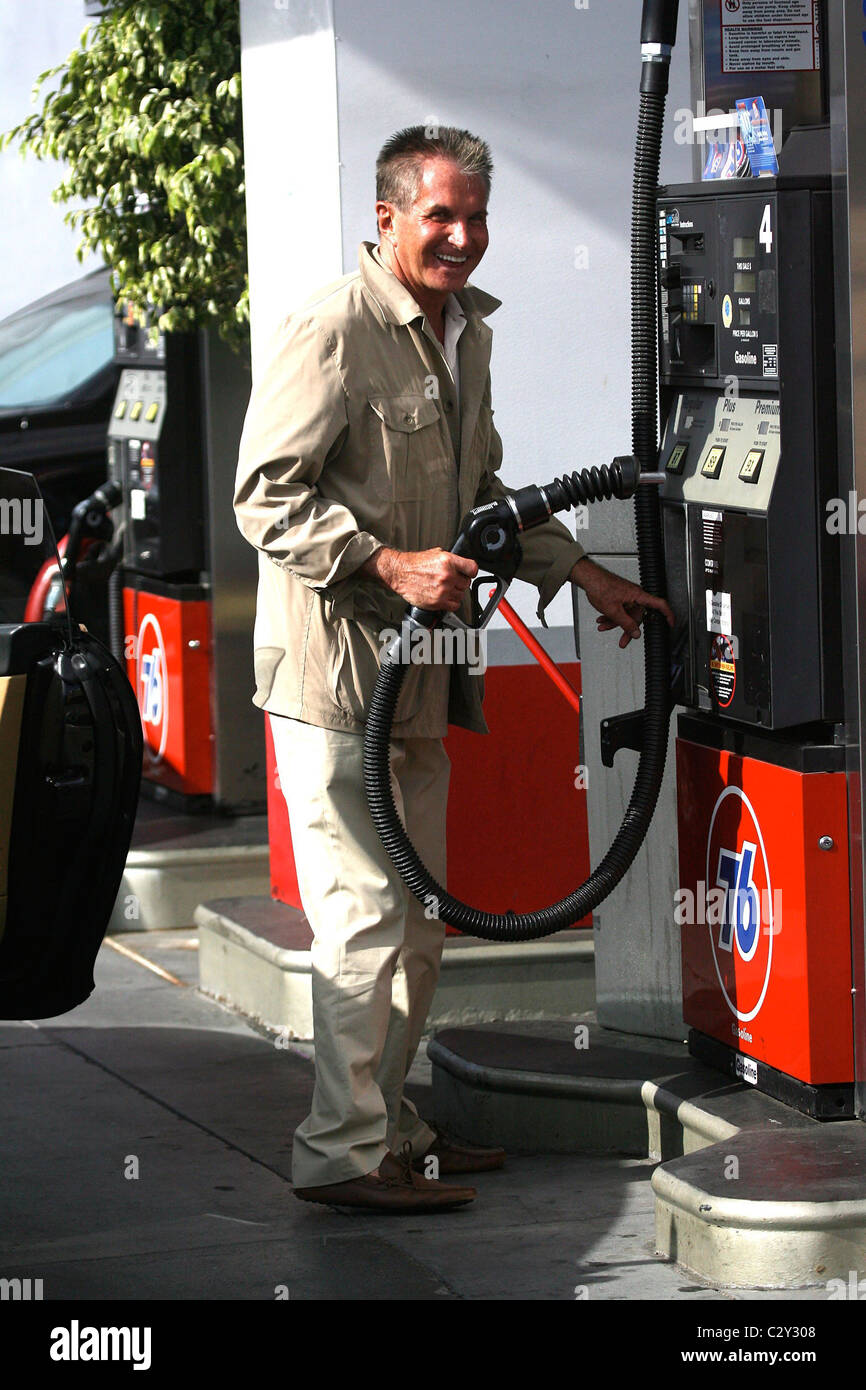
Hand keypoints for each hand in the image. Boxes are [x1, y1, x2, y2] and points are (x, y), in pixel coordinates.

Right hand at [362, 545, 477, 611]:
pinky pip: (454, 605)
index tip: (468, 573)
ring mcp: (443, 590)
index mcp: (448, 561)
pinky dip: (451, 603)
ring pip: (461, 595)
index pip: (472, 568)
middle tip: (451, 581)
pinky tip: (445, 597)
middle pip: (466, 583)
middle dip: (460, 582)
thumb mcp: (436, 553)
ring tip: (445, 588)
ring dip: (455, 593)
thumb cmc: (415, 564)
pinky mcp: (437, 602)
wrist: (400, 573)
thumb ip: (452, 560)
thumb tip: (462, 566)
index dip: (471, 571)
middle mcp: (447, 575)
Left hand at [571, 556, 673, 648]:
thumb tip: (636, 633)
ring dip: (615, 623)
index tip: (671, 623)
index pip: (659, 605)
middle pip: (638, 616)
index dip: (668, 615)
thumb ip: (626, 623)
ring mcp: (627, 596)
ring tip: (604, 627)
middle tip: (623, 640)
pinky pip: (619, 609)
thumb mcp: (613, 611)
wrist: (588, 577)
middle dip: (627, 628)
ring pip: (626, 614)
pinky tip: (602, 620)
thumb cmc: (600, 586)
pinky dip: (611, 616)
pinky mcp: (619, 597)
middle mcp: (635, 595)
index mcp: (638, 595)